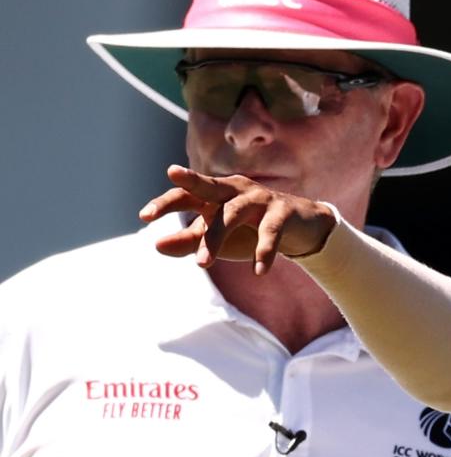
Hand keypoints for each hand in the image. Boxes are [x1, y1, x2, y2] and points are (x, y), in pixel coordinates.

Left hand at [139, 165, 335, 274]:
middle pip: (209, 188)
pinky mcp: (283, 211)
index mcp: (217, 196)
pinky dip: (264, 251)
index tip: (143, 217)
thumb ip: (190, 241)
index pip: (186, 195)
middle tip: (164, 196)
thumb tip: (156, 245)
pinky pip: (270, 230)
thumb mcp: (219, 238)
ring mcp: (260, 198)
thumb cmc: (251, 231)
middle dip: (189, 185)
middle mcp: (236, 191)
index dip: (165, 203)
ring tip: (203, 265)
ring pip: (233, 212)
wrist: (302, 228)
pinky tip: (258, 271)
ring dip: (216, 238)